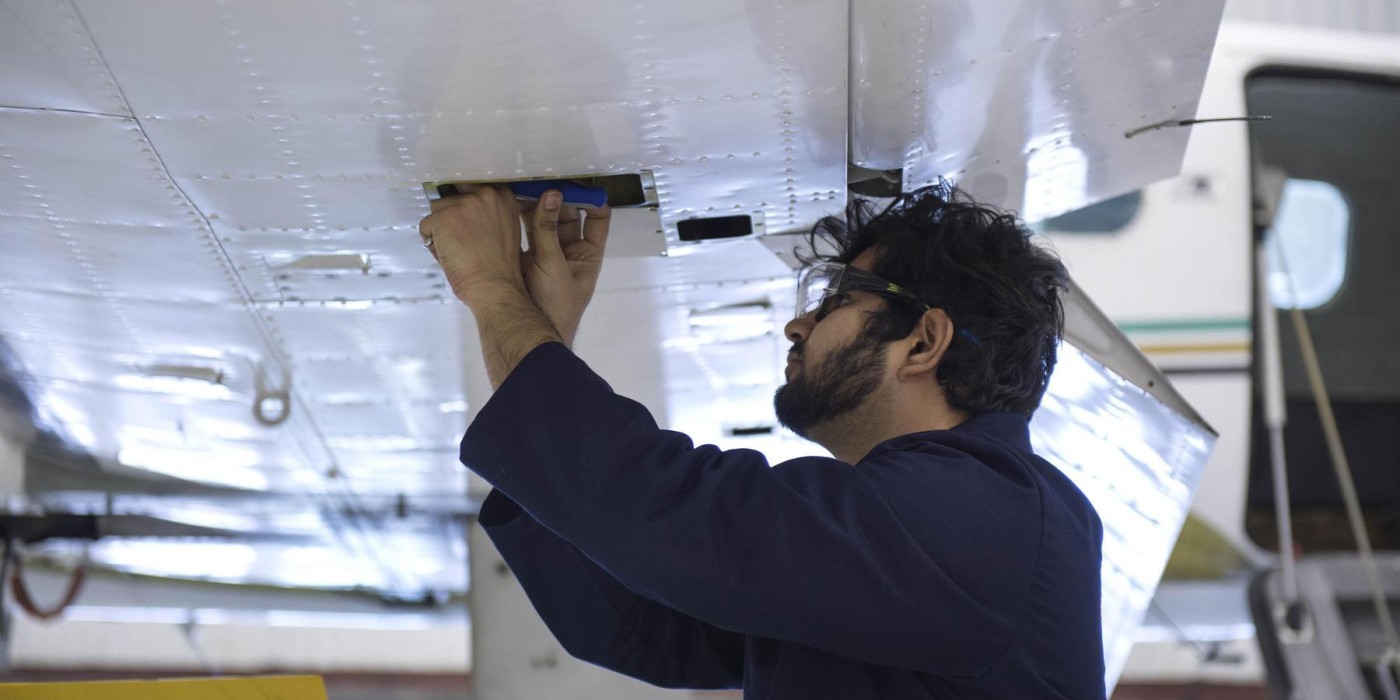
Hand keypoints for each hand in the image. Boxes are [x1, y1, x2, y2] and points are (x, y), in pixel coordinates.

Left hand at [419, 185, 527, 306]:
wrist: (495, 287)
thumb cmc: (501, 267)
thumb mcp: (505, 227)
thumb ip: (489, 212)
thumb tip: (463, 209)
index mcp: (502, 195)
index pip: (472, 185)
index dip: (465, 201)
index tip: (465, 217)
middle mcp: (484, 193)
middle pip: (453, 195)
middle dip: (452, 214)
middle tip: (461, 239)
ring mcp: (462, 204)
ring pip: (437, 209)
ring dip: (441, 228)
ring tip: (456, 250)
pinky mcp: (443, 217)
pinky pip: (426, 226)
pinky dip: (432, 242)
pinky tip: (448, 255)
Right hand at [518, 192, 610, 346]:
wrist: (530, 334)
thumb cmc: (554, 307)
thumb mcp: (553, 266)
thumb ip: (548, 230)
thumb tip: (552, 194)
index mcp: (588, 254)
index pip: (597, 218)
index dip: (590, 198)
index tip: (576, 180)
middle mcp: (569, 250)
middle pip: (567, 215)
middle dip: (556, 196)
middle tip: (541, 178)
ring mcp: (547, 254)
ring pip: (544, 221)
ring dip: (535, 204)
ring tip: (524, 185)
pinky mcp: (525, 258)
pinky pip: (524, 233)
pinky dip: (518, 218)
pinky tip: (509, 203)